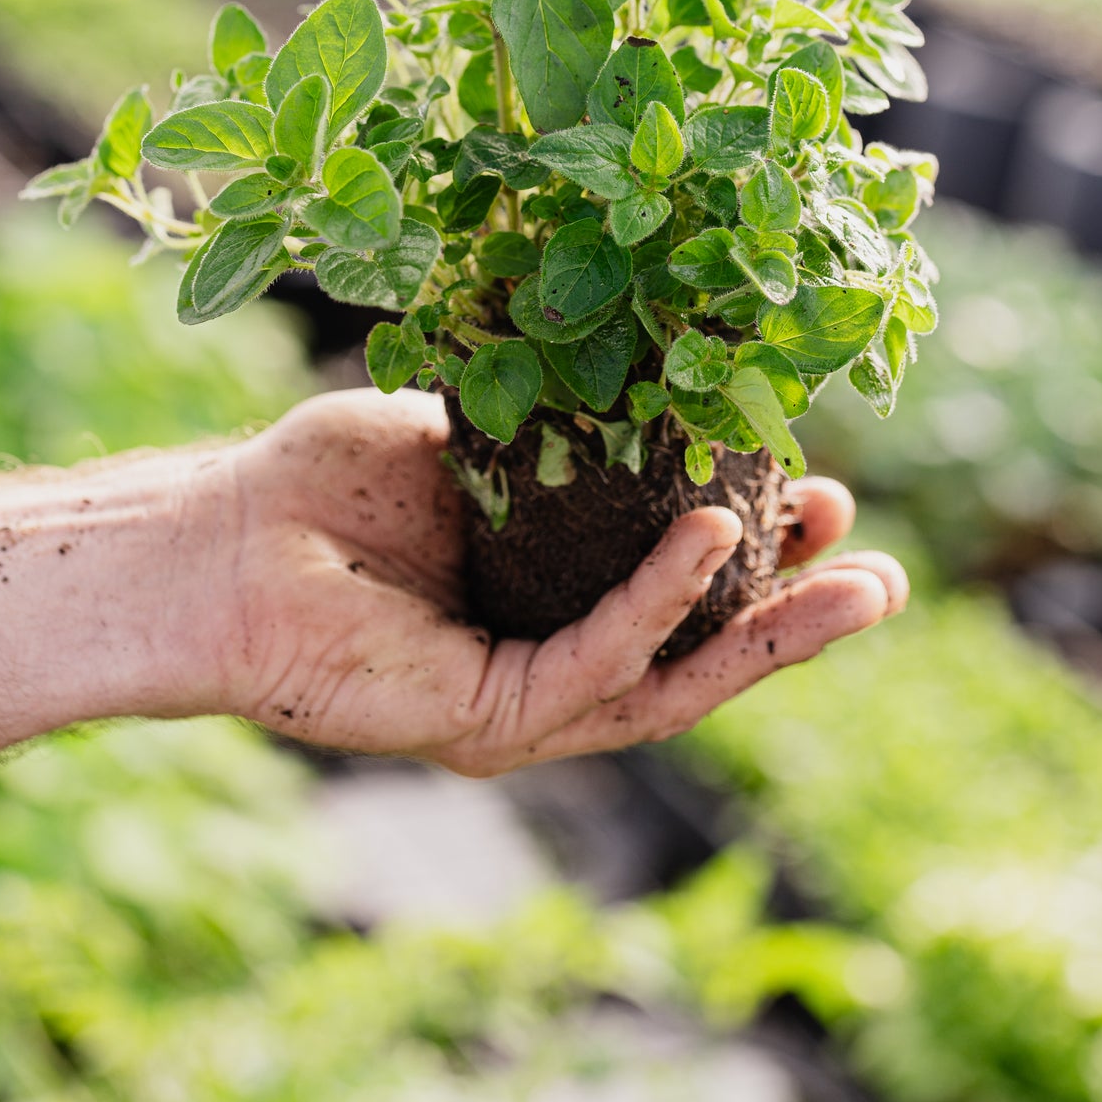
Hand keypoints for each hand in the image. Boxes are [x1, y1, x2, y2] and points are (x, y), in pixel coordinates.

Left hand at [214, 388, 907, 775]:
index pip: (678, 585)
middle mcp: (547, 660)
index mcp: (549, 596)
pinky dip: (664, 600)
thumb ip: (565, 432)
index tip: (823, 486)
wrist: (217, 541)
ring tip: (863, 586)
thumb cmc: (324, 483)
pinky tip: (718, 537)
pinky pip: (598, 662)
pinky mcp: (486, 720)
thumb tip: (665, 380)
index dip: (758, 547)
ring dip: (772, 633)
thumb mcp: (475, 437)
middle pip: (700, 651)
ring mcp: (522, 701)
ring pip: (676, 681)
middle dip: (797, 616)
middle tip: (885, 575)